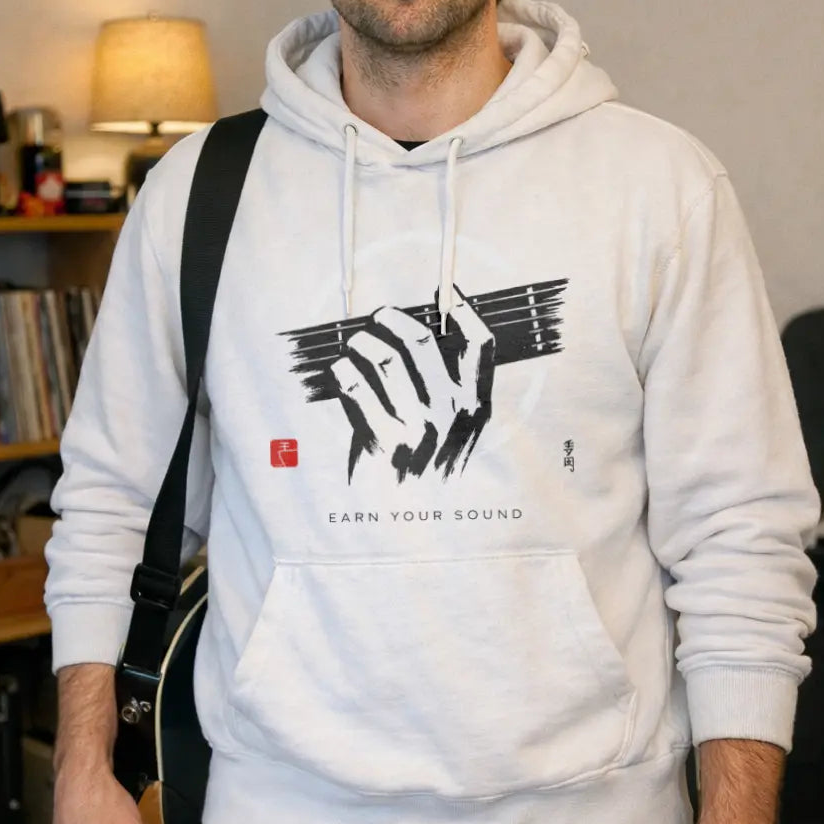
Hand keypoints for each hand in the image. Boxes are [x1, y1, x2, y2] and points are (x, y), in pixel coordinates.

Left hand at [329, 290, 494, 481]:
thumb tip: (422, 334)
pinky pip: (355, 387)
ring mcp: (418, 430)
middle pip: (422, 342)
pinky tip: (342, 372)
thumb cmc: (427, 471)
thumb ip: (450, 391)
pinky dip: (344, 372)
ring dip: (363, 342)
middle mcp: (452, 416)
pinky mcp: (383, 444)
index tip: (447, 293)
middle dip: (394, 320)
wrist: (411, 530)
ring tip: (355, 344)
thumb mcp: (453, 433)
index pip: (481, 345)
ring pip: (384, 359)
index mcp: (476, 409)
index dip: (465, 311)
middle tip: (380, 316)